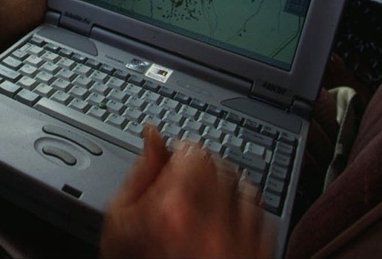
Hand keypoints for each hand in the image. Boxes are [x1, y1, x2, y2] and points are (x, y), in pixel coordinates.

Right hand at [100, 125, 273, 258]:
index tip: (176, 164)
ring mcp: (242, 240)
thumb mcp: (120, 223)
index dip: (182, 155)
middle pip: (220, 164)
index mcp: (174, 209)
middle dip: (203, 170)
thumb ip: (140, 172)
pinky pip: (261, 214)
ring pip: (244, 185)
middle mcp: (213, 222)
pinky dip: (244, 215)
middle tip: (187, 189)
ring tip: (206, 210)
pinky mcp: (260, 252)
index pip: (193, 152)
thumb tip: (153, 135)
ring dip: (227, 189)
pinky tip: (224, 229)